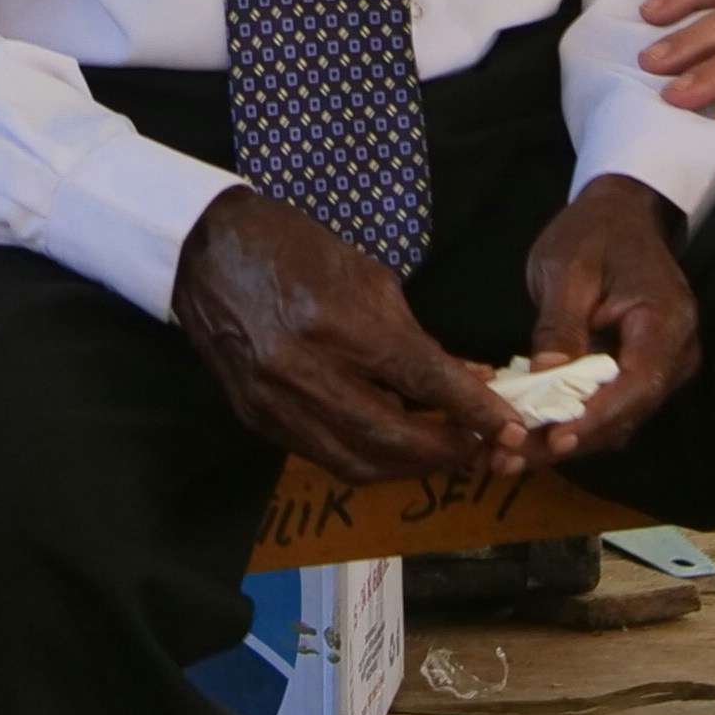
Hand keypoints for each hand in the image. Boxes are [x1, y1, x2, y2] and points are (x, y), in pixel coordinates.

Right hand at [173, 189, 531, 489]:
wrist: (206, 251)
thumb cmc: (293, 248)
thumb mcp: (367, 277)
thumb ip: (414, 337)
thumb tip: (466, 379)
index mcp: (335, 322)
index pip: (419, 379)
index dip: (470, 409)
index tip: (508, 426)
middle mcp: (302, 371)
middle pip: (389, 436)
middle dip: (444, 451)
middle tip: (480, 449)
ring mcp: (274, 402)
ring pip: (355, 462)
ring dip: (407, 466)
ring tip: (442, 455)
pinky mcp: (256, 421)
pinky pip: (322, 457)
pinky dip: (366, 459)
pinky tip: (392, 448)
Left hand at [511, 177, 703, 468]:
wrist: (623, 213)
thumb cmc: (595, 232)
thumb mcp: (566, 268)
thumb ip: (559, 324)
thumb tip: (546, 377)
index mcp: (665, 321)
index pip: (637, 384)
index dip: (597, 418)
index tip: (555, 440)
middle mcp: (677, 353)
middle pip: (627, 413)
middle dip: (571, 440)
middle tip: (512, 460)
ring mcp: (665, 366)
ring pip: (619, 419)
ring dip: (569, 439)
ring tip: (512, 457)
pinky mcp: (644, 372)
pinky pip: (614, 406)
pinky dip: (575, 423)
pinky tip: (533, 434)